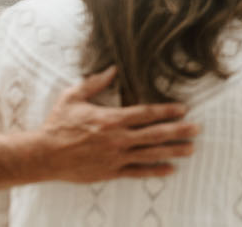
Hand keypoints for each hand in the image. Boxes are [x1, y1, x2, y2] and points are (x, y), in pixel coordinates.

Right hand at [39, 67, 197, 182]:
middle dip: (178, 131)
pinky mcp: (110, 172)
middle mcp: (117, 139)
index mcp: (111, 119)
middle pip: (154, 134)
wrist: (43, 155)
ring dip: (172, 151)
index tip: (183, 109)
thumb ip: (95, 82)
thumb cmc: (58, 124)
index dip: (166, 111)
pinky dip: (154, 171)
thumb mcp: (73, 97)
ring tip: (191, 149)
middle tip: (197, 128)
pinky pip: (137, 173)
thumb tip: (113, 68)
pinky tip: (170, 170)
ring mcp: (115, 157)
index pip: (145, 113)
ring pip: (150, 154)